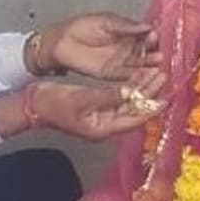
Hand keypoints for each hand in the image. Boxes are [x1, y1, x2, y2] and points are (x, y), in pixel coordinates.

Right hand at [35, 68, 166, 141]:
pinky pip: (119, 98)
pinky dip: (129, 87)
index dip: (150, 107)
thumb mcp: (81, 98)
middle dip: (149, 93)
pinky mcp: (98, 107)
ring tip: (154, 72)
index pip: (133, 118)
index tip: (165, 95)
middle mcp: (106, 124)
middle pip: (134, 109)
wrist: (34, 104)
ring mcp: (102, 116)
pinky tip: (137, 76)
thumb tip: (128, 92)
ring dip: (141, 88)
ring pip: (128, 102)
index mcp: (103, 128)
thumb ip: (106, 96)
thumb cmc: (53, 104)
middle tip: (162, 75)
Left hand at [36, 13, 162, 80]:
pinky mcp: (113, 73)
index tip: (159, 35)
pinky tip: (147, 74)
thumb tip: (146, 26)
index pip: (146, 35)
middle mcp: (127, 47)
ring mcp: (121, 61)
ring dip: (150, 64)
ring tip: (158, 62)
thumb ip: (125, 25)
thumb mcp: (105, 22)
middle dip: (155, 51)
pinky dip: (138, 76)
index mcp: (127, 32)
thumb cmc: (80, 27)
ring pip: (140, 64)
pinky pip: (129, 75)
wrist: (61, 42)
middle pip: (146, 51)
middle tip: (162, 51)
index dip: (153, 36)